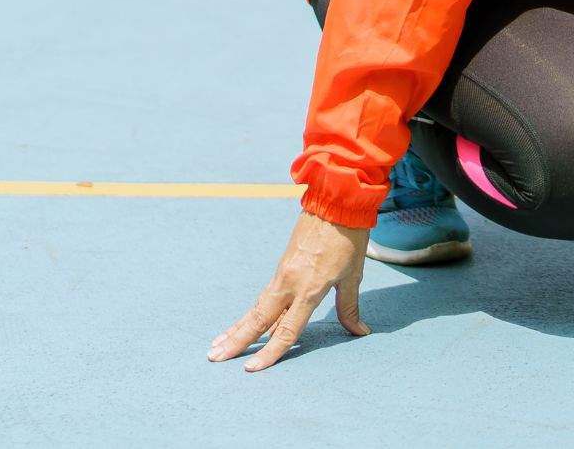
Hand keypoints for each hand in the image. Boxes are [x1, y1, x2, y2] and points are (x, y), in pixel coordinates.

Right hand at [208, 210, 370, 370]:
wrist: (335, 203)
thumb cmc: (348, 239)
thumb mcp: (353, 276)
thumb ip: (349, 307)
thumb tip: (360, 331)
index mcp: (309, 289)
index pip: (286, 330)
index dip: (270, 352)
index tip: (251, 369)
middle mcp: (289, 284)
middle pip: (258, 320)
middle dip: (236, 341)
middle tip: (213, 358)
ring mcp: (282, 275)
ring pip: (256, 309)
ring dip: (237, 328)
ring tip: (217, 345)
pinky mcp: (281, 267)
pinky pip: (263, 297)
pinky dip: (251, 313)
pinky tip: (241, 324)